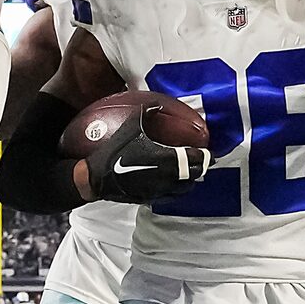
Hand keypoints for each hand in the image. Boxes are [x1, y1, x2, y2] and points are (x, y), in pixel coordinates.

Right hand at [85, 111, 209, 203]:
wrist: (96, 178)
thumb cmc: (112, 152)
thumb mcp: (129, 127)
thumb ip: (146, 113)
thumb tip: (156, 105)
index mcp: (164, 158)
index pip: (193, 159)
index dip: (204, 156)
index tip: (208, 152)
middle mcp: (166, 177)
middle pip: (193, 175)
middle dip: (200, 168)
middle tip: (204, 161)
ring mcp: (159, 190)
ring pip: (184, 189)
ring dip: (191, 180)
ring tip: (192, 172)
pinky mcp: (150, 199)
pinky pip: (172, 197)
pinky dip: (178, 190)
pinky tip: (176, 184)